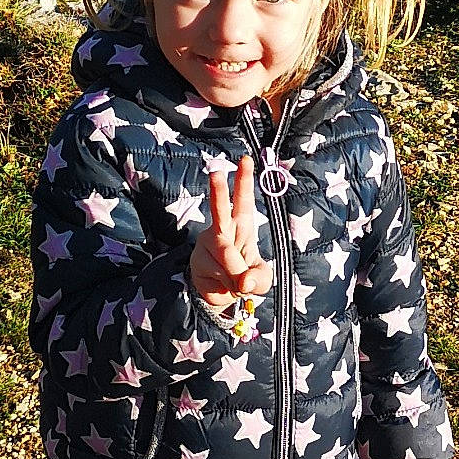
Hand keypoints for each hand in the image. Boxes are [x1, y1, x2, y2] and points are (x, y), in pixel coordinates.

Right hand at [190, 155, 272, 310]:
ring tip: (238, 283)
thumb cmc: (245, 278)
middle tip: (216, 172)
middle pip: (220, 209)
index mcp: (242, 226)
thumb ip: (258, 279)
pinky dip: (225, 285)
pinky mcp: (197, 261)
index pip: (243, 201)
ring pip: (224, 253)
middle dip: (219, 191)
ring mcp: (207, 245)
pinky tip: (223, 285)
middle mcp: (222, 230)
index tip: (245, 160)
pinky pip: (215, 272)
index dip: (244, 181)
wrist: (221, 298)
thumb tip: (243, 281)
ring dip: (236, 272)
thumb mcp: (261, 280)